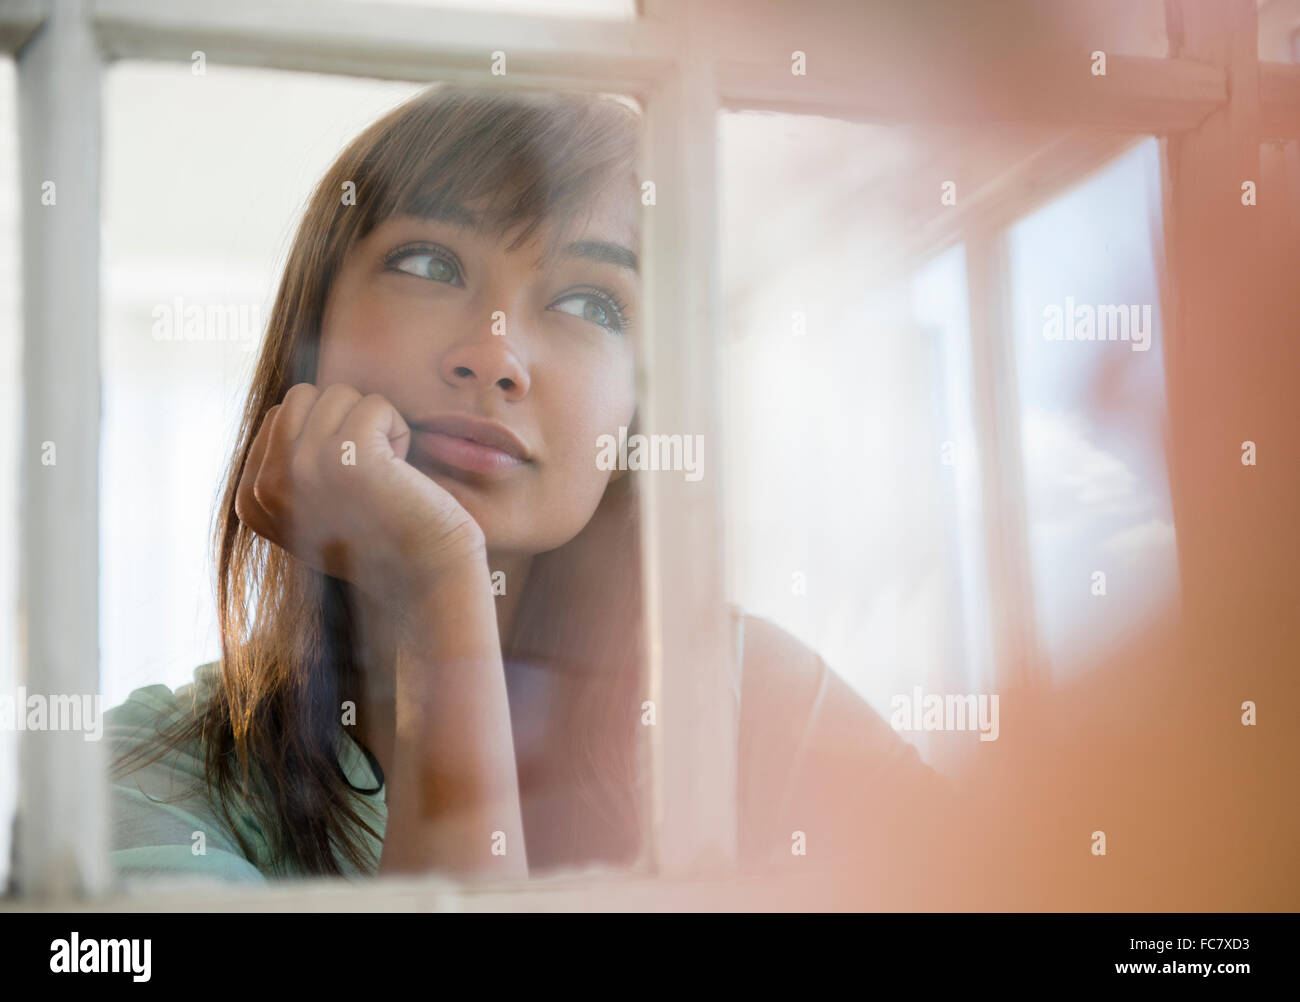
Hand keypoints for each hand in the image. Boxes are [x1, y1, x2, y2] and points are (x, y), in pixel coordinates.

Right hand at [234, 382, 485, 606]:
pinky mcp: (346, 456)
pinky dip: (398, 430)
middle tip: (368, 472)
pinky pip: (374, 404)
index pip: (279, 415)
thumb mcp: (312, 505)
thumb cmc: (380, 536)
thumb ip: (287, 465)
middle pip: (303, 397)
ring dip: (372, 426)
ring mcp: (302, 470)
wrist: (426, 574)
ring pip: (338, 394)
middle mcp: (267, 487)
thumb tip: (289, 405)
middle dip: (345, 421)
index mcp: (251, 499)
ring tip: (384, 474)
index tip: (344, 486)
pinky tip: (402, 471)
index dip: (324, 436)